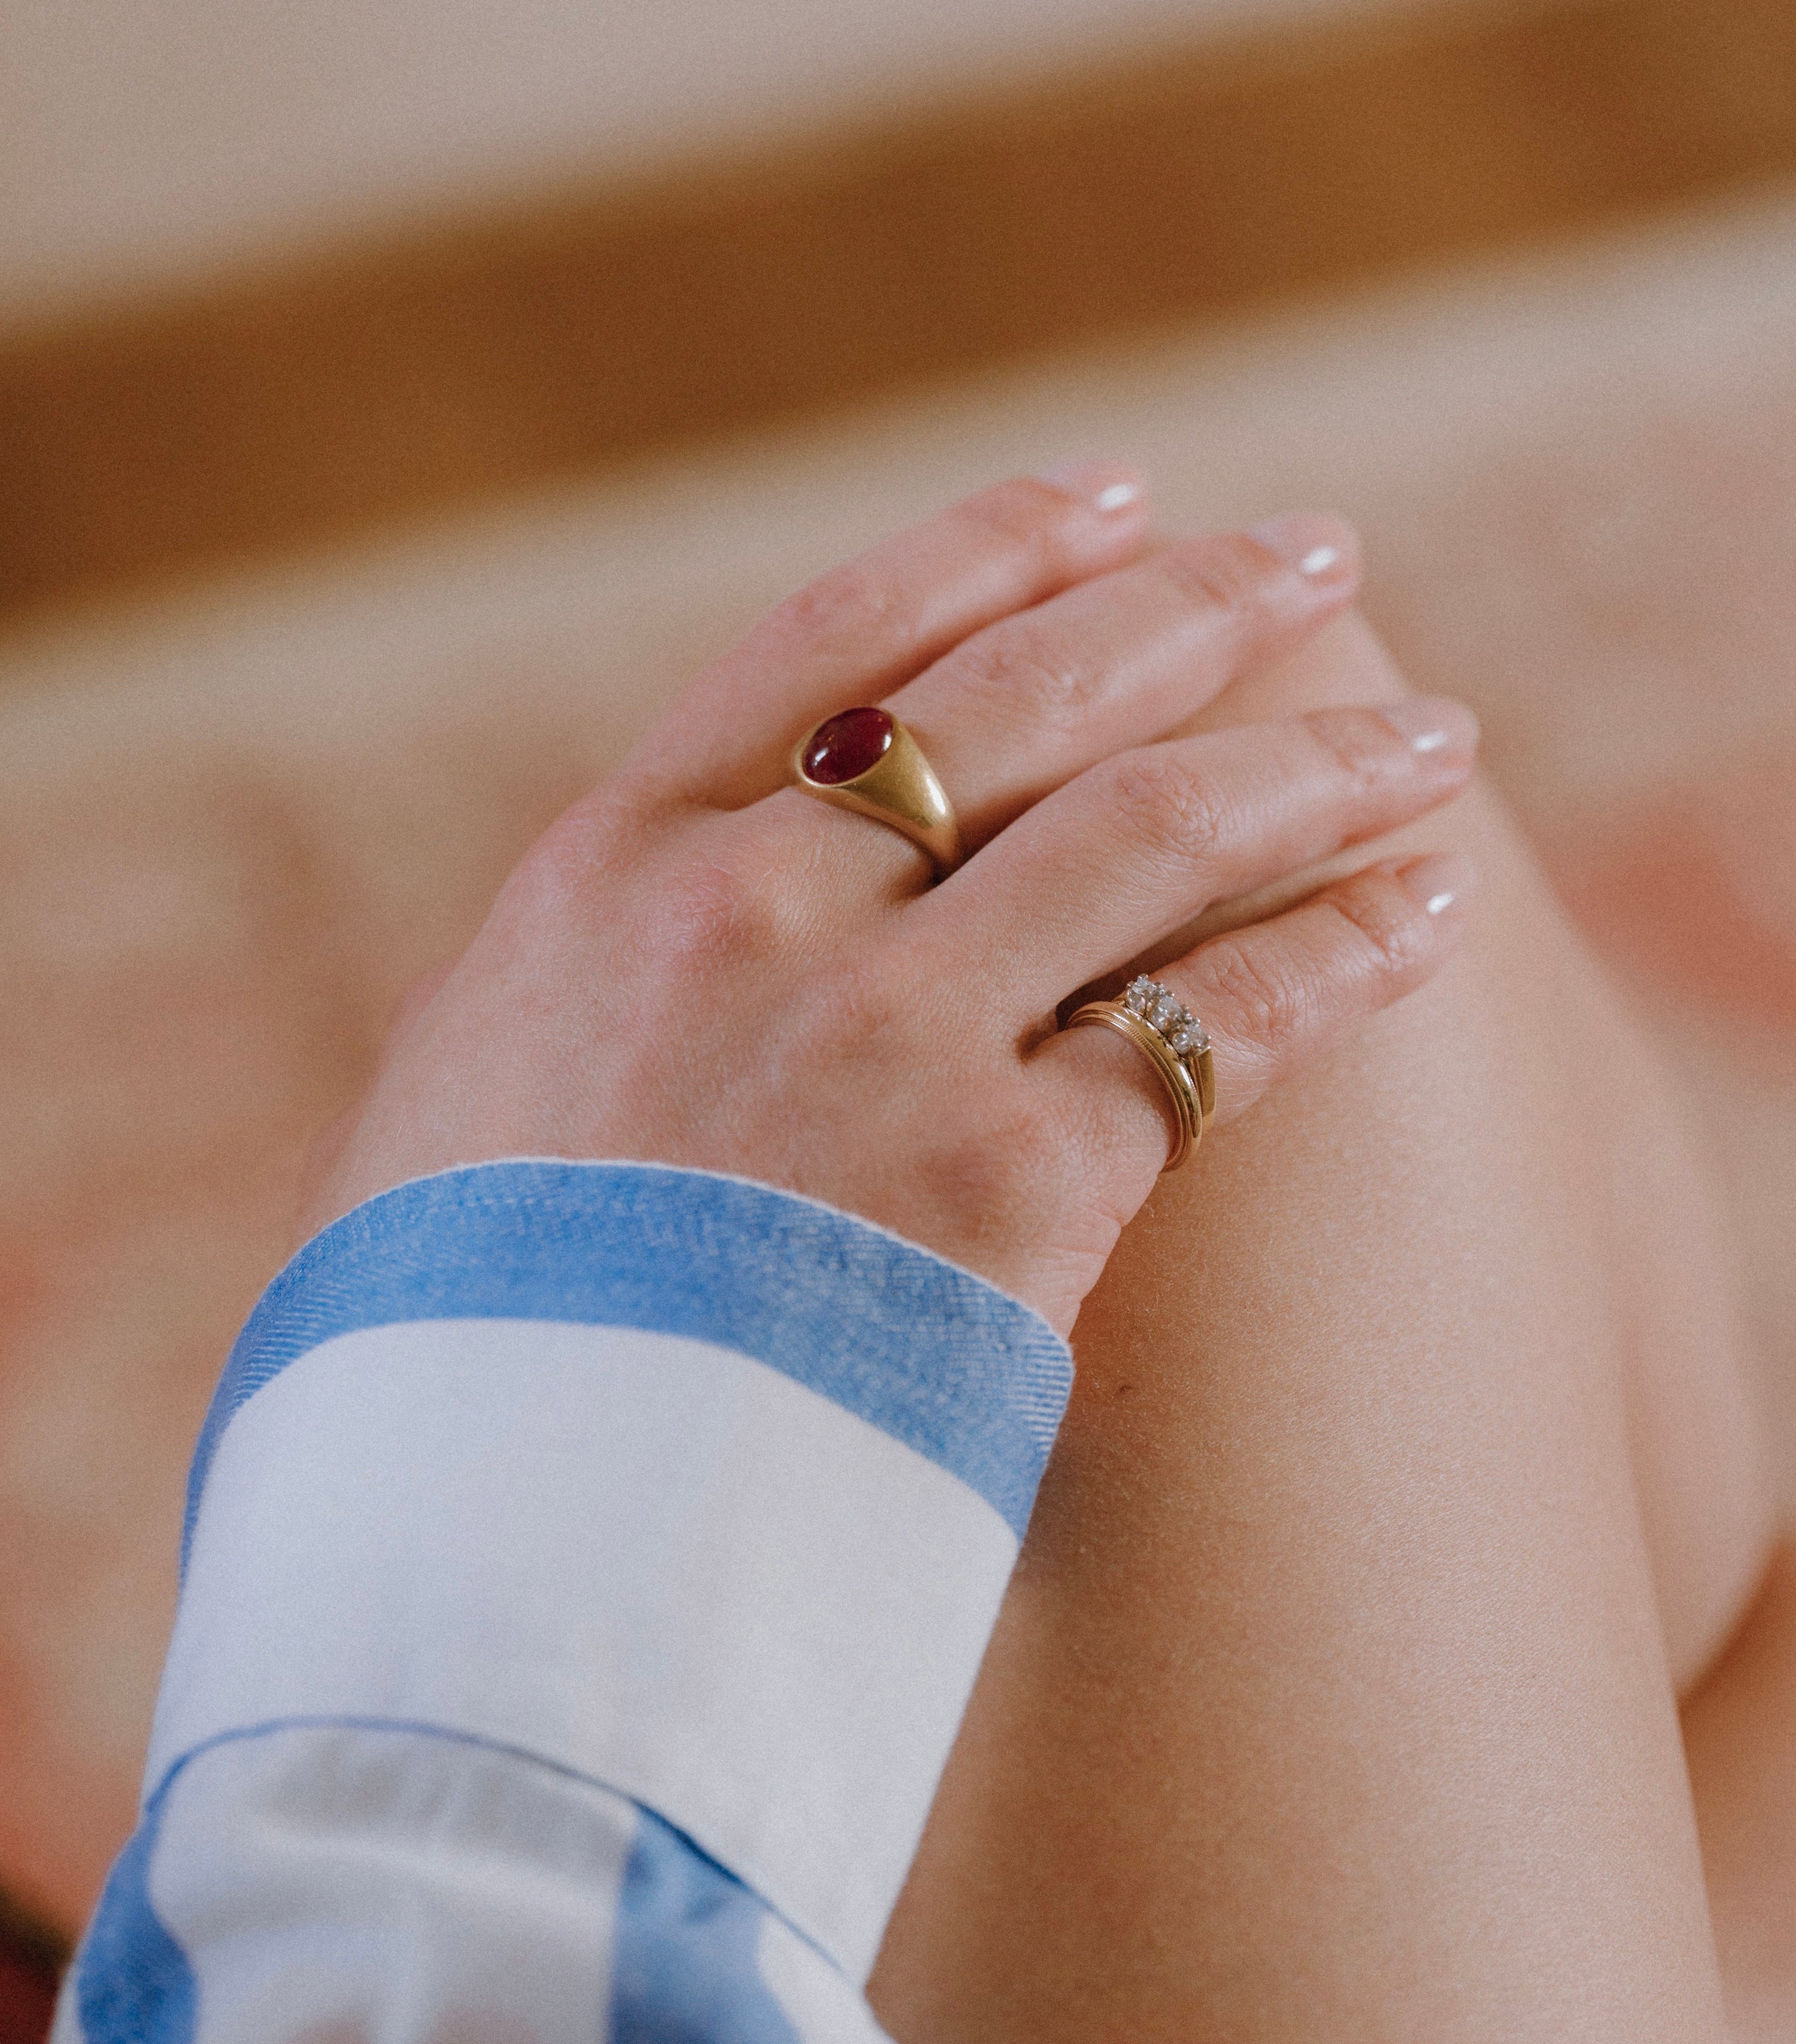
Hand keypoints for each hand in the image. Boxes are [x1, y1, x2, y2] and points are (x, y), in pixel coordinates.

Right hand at [300, 471, 1476, 1335]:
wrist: (494, 1549)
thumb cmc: (461, 1335)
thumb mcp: (469, 1088)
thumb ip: (598, 968)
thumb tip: (688, 909)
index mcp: (611, 867)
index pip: (836, 638)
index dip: (990, 545)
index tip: (1112, 494)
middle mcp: (754, 912)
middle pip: (1028, 697)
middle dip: (1194, 605)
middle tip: (1317, 555)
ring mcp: (883, 1039)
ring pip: (1154, 829)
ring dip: (1318, 768)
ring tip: (1436, 742)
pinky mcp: (1006, 1190)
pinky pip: (1215, 1028)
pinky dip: (1341, 957)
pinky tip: (1425, 917)